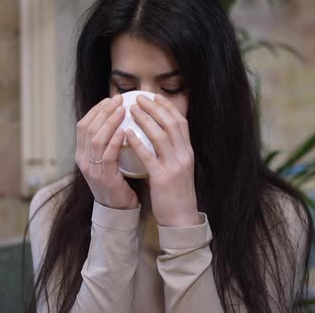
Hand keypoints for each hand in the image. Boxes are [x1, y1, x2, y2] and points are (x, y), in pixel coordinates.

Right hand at [76, 94, 137, 209]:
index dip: (96, 110)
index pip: (83, 126)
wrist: (117, 209)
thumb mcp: (107, 160)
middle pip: (88, 128)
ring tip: (122, 109)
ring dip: (110, 121)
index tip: (110, 99)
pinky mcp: (104, 177)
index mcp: (81, 154)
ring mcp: (92, 169)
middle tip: (118, 99)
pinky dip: (115, 141)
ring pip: (96, 139)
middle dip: (103, 111)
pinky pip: (108, 155)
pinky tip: (125, 130)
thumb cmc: (117, 181)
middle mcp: (83, 160)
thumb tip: (117, 118)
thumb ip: (107, 142)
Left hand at [126, 94, 199, 226]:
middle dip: (155, 108)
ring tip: (131, 110)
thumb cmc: (177, 193)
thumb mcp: (179, 168)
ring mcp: (174, 167)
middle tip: (139, 98)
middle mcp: (184, 156)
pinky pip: (148, 156)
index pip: (180, 122)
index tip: (155, 96)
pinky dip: (138, 142)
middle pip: (171, 124)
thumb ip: (172, 152)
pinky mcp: (162, 179)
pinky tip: (127, 134)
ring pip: (161, 136)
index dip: (168, 107)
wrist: (181, 218)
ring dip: (145, 120)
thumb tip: (159, 134)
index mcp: (188, 152)